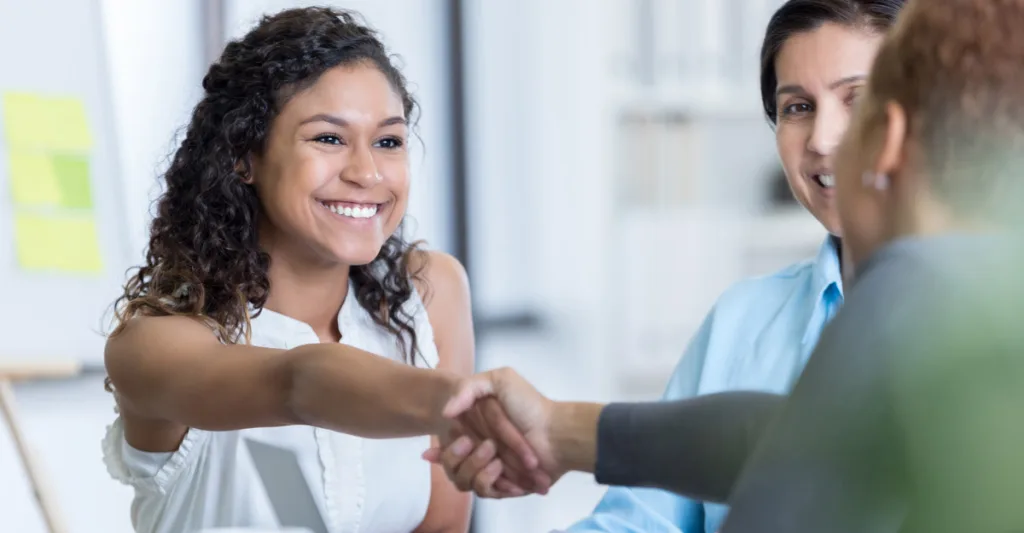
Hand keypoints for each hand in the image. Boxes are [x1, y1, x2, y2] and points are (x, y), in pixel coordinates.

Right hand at [425, 367, 567, 496]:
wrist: (555, 433)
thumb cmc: (529, 406)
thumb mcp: (501, 381)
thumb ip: (467, 388)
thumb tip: (445, 412)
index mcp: (474, 427)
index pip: (446, 442)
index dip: (442, 447)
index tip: (435, 450)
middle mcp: (478, 449)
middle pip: (450, 464)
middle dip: (458, 457)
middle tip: (478, 444)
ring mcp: (490, 468)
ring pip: (463, 480)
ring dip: (477, 468)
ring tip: (497, 460)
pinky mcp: (503, 485)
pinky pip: (484, 491)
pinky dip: (493, 482)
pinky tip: (502, 470)